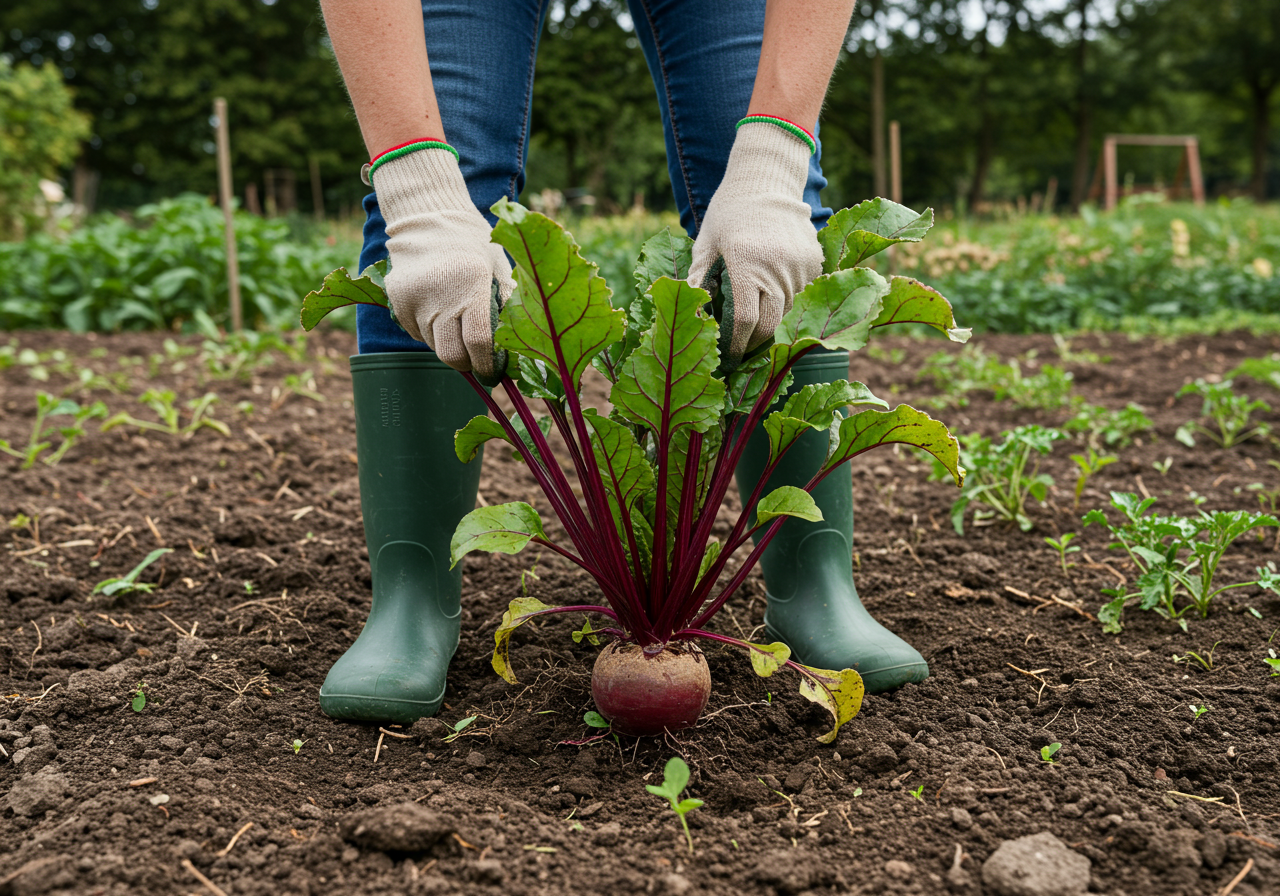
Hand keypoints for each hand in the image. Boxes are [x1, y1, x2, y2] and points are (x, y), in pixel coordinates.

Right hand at [372, 148, 512, 375]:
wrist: (429, 218)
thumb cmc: (474, 245)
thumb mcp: (499, 269)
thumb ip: (507, 307)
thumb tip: (517, 351)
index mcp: (471, 284)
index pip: (478, 341)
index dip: (487, 365)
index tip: (493, 374)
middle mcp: (439, 294)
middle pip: (451, 355)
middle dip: (467, 364)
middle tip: (478, 360)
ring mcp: (413, 298)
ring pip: (433, 346)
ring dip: (449, 344)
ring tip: (458, 322)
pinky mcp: (397, 301)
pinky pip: (416, 333)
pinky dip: (431, 332)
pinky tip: (439, 310)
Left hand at [689, 121, 821, 363]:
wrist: (766, 179)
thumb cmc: (729, 212)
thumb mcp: (705, 243)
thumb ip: (697, 279)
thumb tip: (691, 314)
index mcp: (746, 264)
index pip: (744, 320)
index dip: (736, 344)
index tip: (729, 356)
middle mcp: (777, 267)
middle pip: (771, 325)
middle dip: (754, 343)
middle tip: (741, 349)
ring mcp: (800, 266)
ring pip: (788, 313)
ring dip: (772, 324)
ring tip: (755, 325)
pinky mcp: (814, 263)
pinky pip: (801, 296)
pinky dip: (786, 304)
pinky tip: (772, 298)